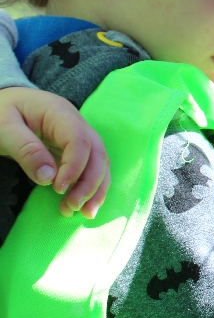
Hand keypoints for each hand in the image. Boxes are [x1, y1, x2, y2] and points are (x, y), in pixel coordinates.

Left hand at [0, 87, 109, 217]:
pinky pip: (92, 169)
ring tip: (83, 213)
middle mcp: (78, 125)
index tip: (58, 189)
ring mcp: (81, 137)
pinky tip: (85, 205)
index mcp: (61, 114)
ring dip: (95, 190)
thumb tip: (48, 177)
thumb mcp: (4, 127)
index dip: (74, 167)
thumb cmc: (1, 112)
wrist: (4, 103)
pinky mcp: (78, 150)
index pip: (80, 141)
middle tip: (72, 207)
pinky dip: (92, 188)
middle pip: (97, 155)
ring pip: (100, 164)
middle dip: (90, 184)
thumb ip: (26, 150)